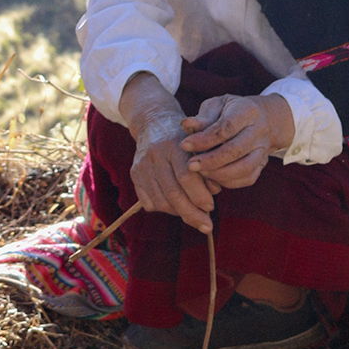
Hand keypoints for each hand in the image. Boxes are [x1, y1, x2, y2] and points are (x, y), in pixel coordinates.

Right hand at [120, 73, 216, 232]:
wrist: (153, 122)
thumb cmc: (184, 136)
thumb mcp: (199, 144)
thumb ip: (207, 167)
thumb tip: (214, 193)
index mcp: (174, 144)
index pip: (186, 176)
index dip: (199, 195)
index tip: (211, 207)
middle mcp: (155, 155)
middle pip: (173, 193)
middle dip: (192, 214)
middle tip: (206, 225)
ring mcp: (142, 166)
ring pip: (161, 202)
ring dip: (180, 214)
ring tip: (194, 216)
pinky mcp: (134, 175)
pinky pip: (149, 203)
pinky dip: (165, 210)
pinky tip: (177, 208)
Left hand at [180, 93, 292, 189]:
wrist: (257, 119)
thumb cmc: (228, 112)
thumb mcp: (215, 107)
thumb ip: (202, 118)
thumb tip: (185, 125)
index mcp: (247, 111)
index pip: (226, 128)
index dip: (204, 139)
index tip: (184, 145)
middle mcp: (259, 130)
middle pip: (236, 150)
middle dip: (210, 161)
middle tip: (190, 165)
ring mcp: (263, 149)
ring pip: (244, 168)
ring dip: (218, 174)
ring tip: (200, 172)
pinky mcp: (262, 164)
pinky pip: (247, 178)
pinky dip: (228, 181)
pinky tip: (212, 177)